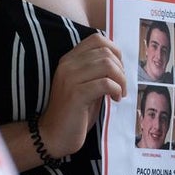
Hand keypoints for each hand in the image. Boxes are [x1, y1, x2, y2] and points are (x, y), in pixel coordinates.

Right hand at [38, 33, 126, 157]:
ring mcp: (70, 79)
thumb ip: (98, 72)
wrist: (53, 135)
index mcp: (69, 60)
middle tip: (121, 87)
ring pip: (107, 65)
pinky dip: (116, 90)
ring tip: (119, 94)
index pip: (97, 39)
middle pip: (106, 52)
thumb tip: (120, 62)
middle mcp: (67, 65)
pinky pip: (105, 83)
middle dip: (121, 69)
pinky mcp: (76, 94)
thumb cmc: (75, 112)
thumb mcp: (87, 86)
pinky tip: (115, 99)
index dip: (115, 51)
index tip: (118, 71)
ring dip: (121, 80)